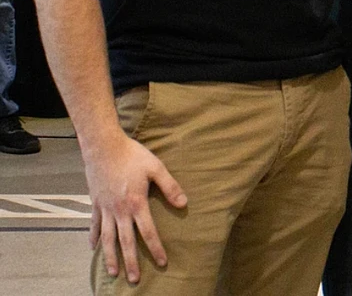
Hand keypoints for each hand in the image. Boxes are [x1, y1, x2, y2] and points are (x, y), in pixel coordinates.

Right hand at [83, 133, 186, 283]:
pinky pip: (93, 225)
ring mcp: (104, 208)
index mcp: (136, 203)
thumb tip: (184, 203)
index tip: (162, 262)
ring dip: (110, 256)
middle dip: (131, 262)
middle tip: (134, 280)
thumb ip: (170, 186)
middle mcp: (119, 210)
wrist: (103, 146)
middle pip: (125, 242)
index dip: (156, 248)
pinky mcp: (95, 203)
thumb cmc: (132, 155)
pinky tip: (93, 248)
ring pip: (107, 238)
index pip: (148, 232)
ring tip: (113, 272)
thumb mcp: (156, 167)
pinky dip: (93, 238)